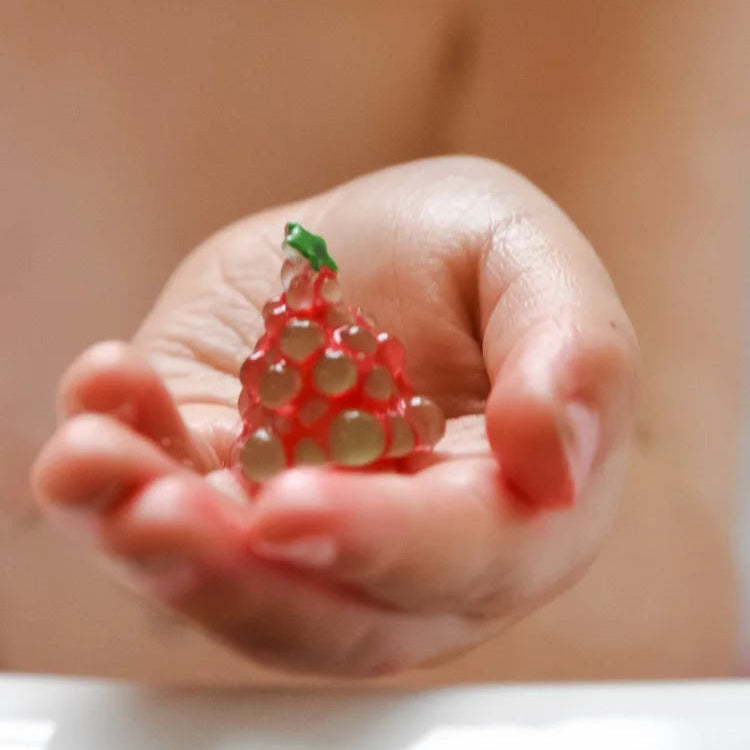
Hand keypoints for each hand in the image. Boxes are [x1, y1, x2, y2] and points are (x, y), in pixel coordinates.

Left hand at [32, 156, 637, 676]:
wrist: (368, 245)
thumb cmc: (461, 251)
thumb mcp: (527, 257)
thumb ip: (575, 349)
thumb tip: (552, 458)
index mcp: (513, 505)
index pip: (464, 559)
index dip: (385, 544)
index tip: (297, 507)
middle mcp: (408, 549)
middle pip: (337, 618)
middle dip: (243, 583)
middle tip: (160, 518)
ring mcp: (307, 529)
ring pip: (241, 592)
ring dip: (156, 553)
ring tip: (92, 470)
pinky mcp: (225, 490)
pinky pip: (169, 514)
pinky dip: (112, 481)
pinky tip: (95, 415)